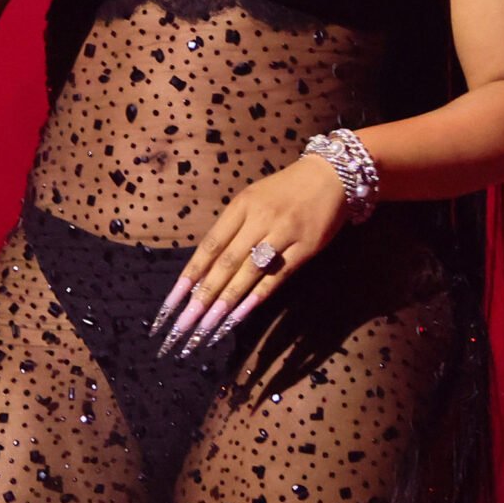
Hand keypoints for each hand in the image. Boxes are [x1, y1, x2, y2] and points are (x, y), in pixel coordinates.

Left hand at [149, 156, 350, 357]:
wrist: (332, 175)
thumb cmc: (286, 190)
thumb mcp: (253, 199)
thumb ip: (232, 229)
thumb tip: (206, 268)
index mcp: (241, 206)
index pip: (210, 245)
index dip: (190, 275)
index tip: (172, 302)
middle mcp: (259, 219)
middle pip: (226, 263)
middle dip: (203, 296)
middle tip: (184, 326)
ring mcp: (283, 233)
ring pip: (249, 273)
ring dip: (226, 302)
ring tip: (207, 327)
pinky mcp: (306, 248)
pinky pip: (277, 277)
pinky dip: (256, 297)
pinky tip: (239, 315)